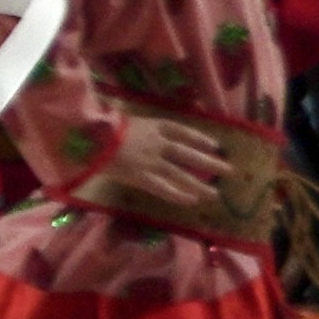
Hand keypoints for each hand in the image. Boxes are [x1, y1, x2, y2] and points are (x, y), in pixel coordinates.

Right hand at [96, 115, 237, 211]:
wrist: (91, 139)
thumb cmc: (101, 125)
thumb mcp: (120, 117)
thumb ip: (133, 123)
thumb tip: (134, 123)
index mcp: (152, 126)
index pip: (181, 131)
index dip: (199, 137)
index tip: (214, 144)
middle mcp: (157, 144)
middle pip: (188, 154)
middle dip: (209, 162)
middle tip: (228, 169)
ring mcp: (151, 162)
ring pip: (180, 174)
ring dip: (199, 184)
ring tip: (215, 193)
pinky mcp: (142, 178)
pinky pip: (164, 188)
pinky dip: (178, 195)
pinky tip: (191, 201)